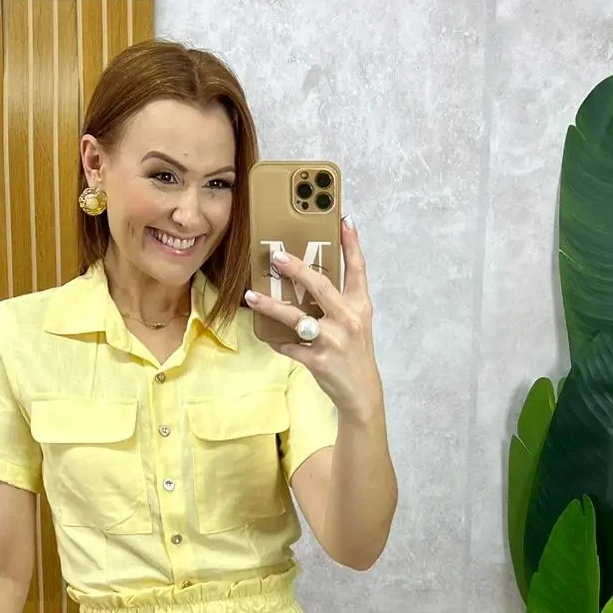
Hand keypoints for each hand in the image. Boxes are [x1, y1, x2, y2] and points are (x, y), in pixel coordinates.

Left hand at [245, 215, 382, 412]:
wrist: (361, 391)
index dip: (352, 244)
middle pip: (321, 287)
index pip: (358, 269)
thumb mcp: (356, 322)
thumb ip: (339, 300)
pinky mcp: (317, 360)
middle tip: (277, 257)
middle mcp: (348, 320)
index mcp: (360, 306)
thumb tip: (310, 277)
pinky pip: (289, 346)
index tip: (344, 221)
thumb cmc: (354, 351)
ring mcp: (332, 341)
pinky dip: (275, 340)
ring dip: (271, 306)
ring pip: (297, 318)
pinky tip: (264, 333)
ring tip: (251, 296)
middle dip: (298, 270)